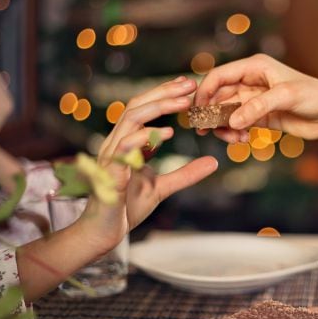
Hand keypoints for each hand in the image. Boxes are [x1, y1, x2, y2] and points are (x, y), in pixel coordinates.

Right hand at [81, 76, 217, 251]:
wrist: (104, 233)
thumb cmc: (127, 207)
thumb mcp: (163, 188)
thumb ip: (186, 174)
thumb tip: (213, 163)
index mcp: (126, 143)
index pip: (143, 109)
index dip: (164, 94)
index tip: (189, 85)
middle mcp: (116, 144)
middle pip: (136, 106)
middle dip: (164, 92)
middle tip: (191, 85)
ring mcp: (110, 156)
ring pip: (129, 119)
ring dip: (158, 107)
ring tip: (184, 103)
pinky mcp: (109, 173)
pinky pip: (124, 148)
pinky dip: (145, 137)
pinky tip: (167, 133)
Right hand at [195, 54, 317, 156]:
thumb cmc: (316, 97)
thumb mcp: (287, 97)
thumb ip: (258, 107)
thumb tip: (232, 121)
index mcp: (255, 67)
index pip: (220, 76)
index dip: (205, 91)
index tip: (198, 111)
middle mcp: (251, 82)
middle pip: (218, 96)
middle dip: (211, 113)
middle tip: (206, 131)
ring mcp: (254, 101)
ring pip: (226, 113)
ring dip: (223, 126)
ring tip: (234, 138)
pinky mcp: (260, 117)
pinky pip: (237, 125)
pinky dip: (235, 133)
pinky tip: (243, 139)